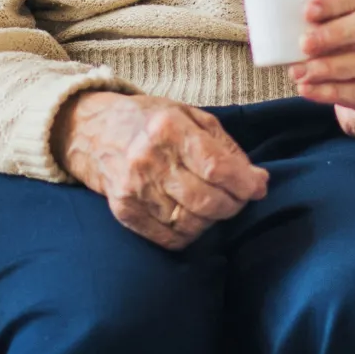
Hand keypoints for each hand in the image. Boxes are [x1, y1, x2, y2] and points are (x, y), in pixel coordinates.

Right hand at [51, 91, 268, 249]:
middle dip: (234, 203)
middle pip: (205, 199)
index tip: (259, 186)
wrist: (95, 131)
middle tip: (241, 197)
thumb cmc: (150, 120)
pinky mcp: (124, 212)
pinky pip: (168, 238)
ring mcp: (134, 189)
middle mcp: (149, 160)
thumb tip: (256, 179)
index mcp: (169, 128)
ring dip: (213, 219)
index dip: (244, 182)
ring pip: (190, 222)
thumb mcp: (190, 115)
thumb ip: (224, 145)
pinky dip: (190, 233)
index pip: (216, 166)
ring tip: (216, 204)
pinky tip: (193, 217)